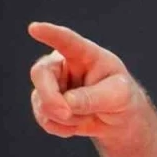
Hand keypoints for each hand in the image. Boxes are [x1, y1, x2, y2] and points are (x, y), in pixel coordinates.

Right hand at [28, 22, 156, 155]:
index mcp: (85, 54)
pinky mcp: (45, 103)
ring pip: (41, 101)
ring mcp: (51, 84)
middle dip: (51, 97)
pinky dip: (61, 128)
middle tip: (66, 114)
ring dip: (65, 117)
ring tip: (87, 116)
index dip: (50, 34)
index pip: (66, 40)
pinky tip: (76, 124)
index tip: (34, 28)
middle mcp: (63, 65)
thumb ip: (94, 97)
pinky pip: (43, 118)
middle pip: (41, 73)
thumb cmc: (122, 98)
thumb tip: (67, 102)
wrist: (118, 119)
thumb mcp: (119, 96)